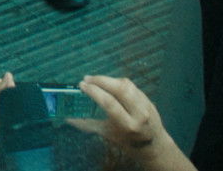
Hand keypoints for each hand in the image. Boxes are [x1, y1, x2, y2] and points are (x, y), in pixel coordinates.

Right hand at [71, 76, 191, 169]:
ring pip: (126, 84)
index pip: (109, 103)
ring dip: (109, 79)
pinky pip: (131, 85)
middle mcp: (139, 113)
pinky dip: (117, 82)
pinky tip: (108, 83)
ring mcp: (146, 104)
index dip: (94, 92)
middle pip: (120, 89)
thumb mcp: (108, 135)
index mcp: (128, 125)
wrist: (154, 145)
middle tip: (86, 78)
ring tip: (95, 80)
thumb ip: (88, 125)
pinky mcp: (148, 98)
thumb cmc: (127, 142)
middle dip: (101, 80)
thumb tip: (68, 118)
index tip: (81, 85)